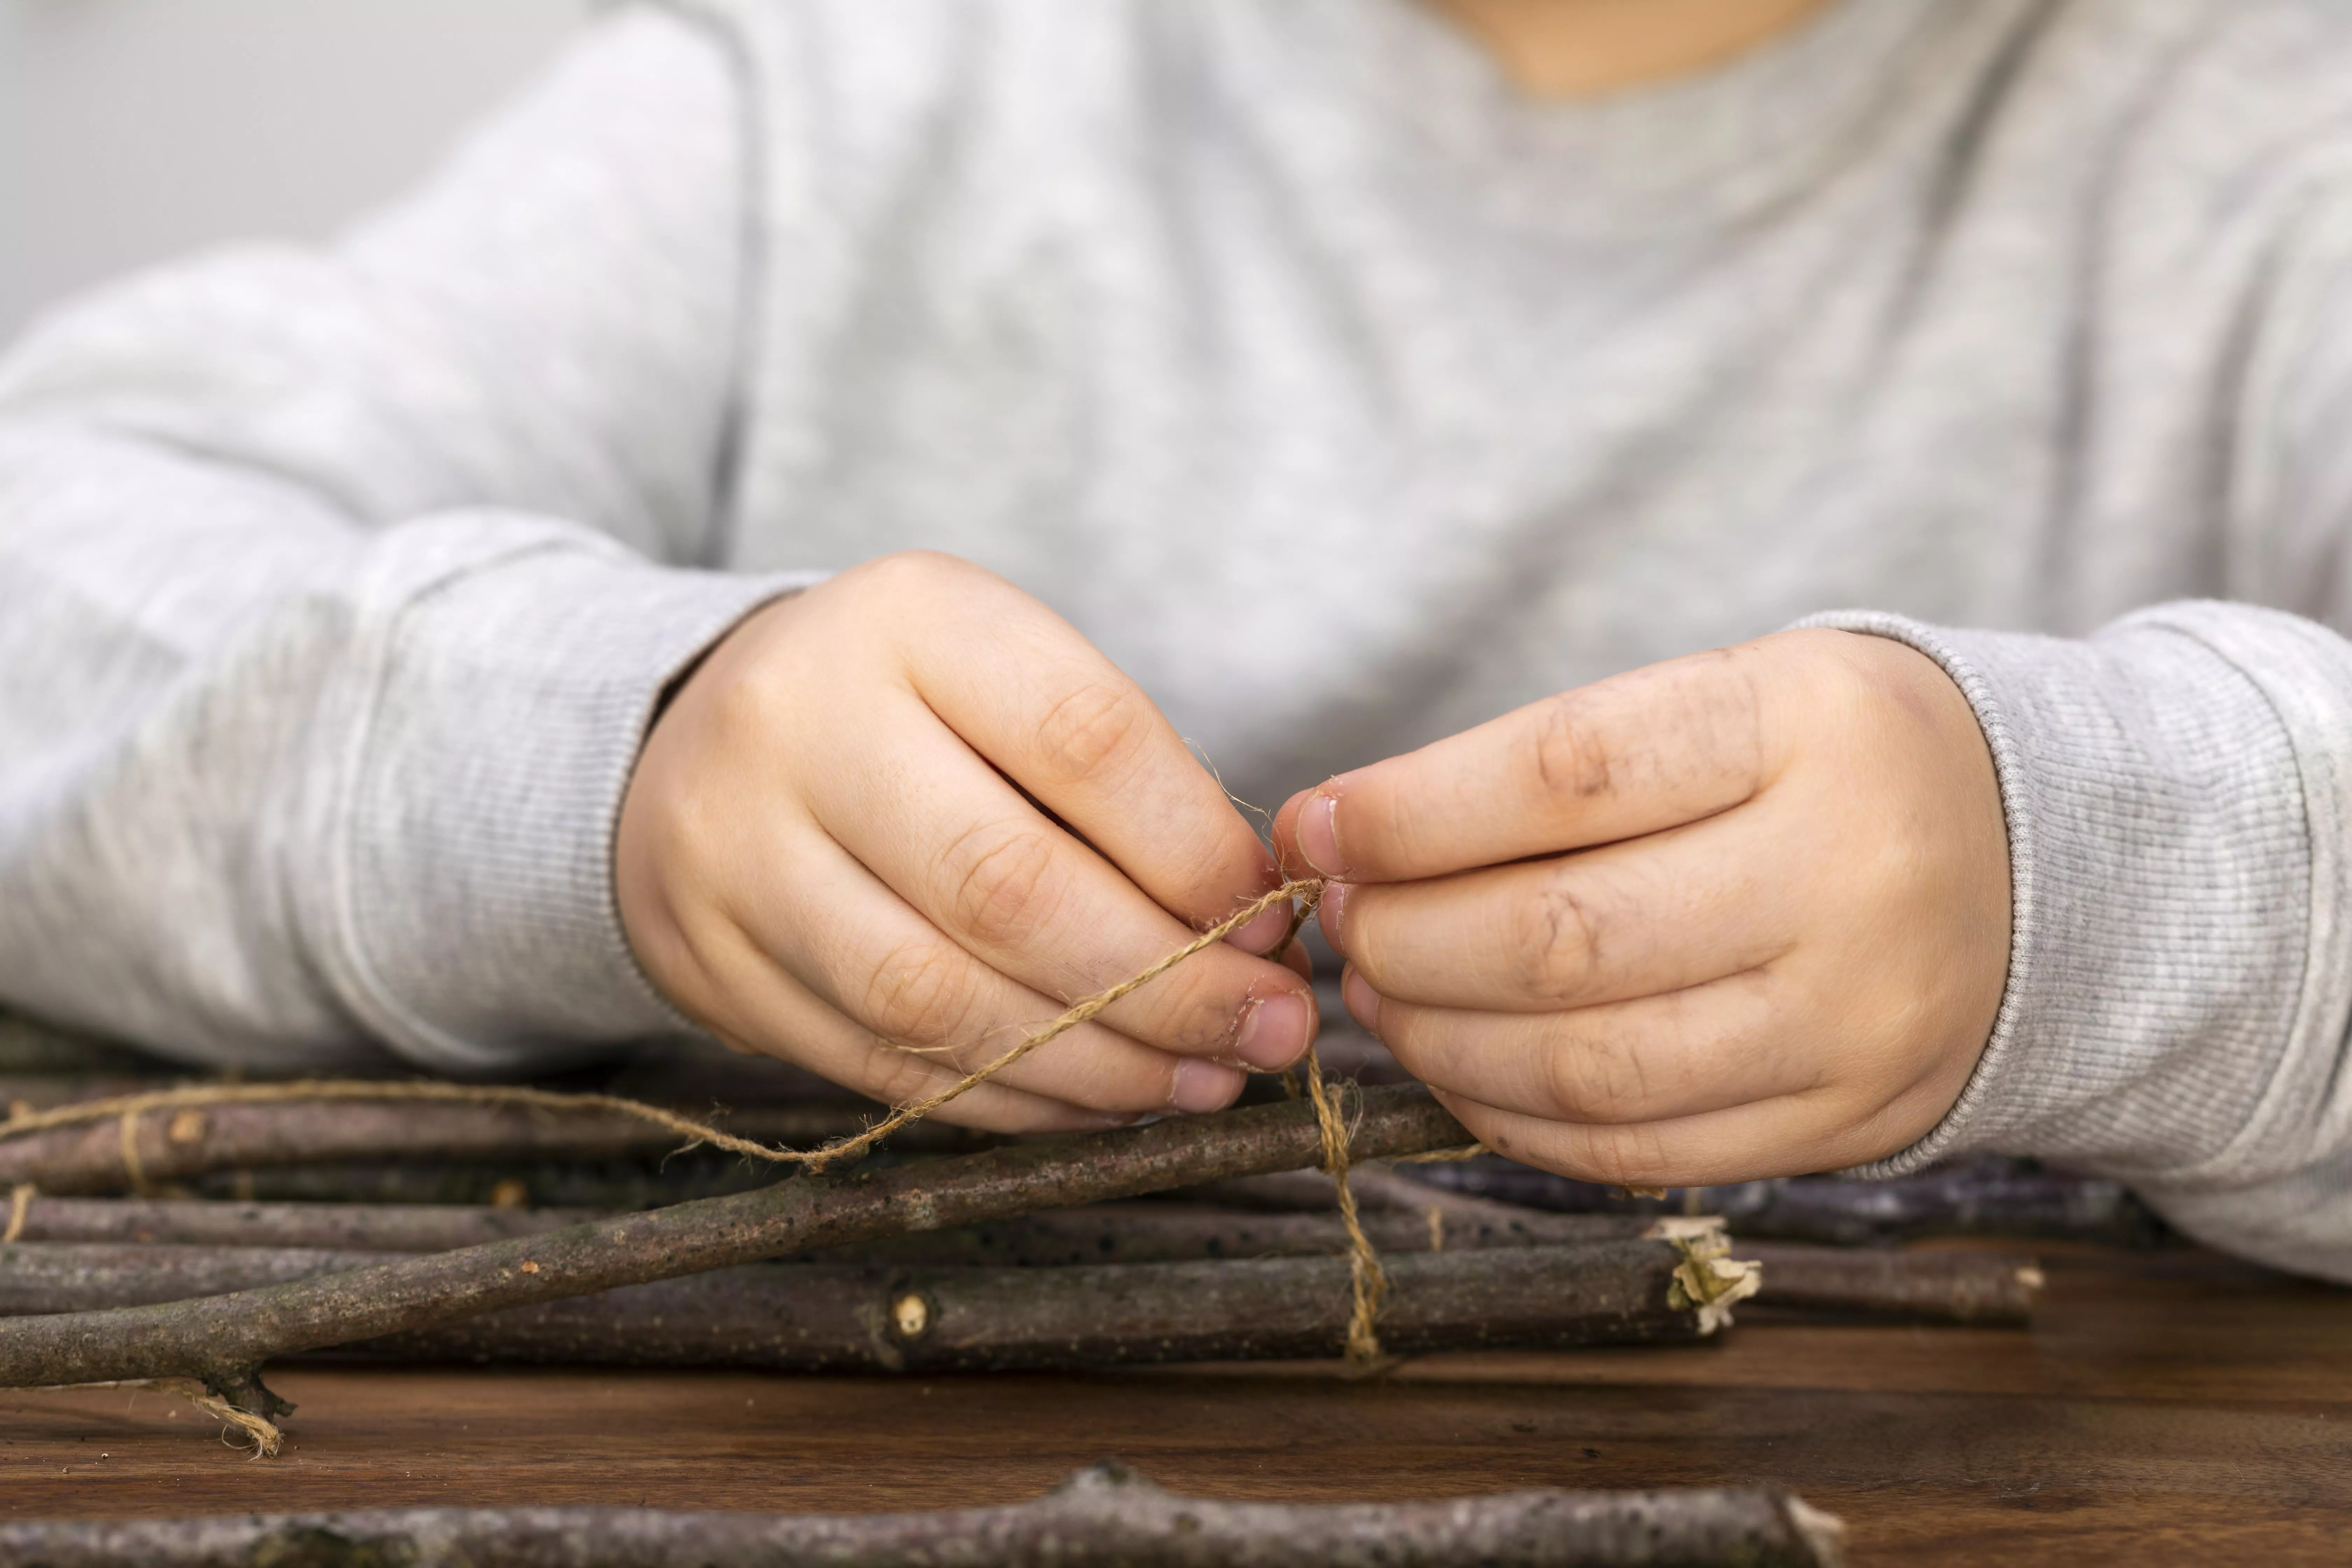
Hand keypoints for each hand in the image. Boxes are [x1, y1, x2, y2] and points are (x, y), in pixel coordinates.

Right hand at [618, 551, 1315, 1131]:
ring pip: (938, 998)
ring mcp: (740, 853)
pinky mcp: (713, 966)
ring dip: (1097, 1062)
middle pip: (1008, 887)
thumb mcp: (1008, 679)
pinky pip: (884, 1064)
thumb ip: (1126, 783)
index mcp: (907, 621)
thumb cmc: (910, 711)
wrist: (697, 736)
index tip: (1274, 919)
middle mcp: (804, 725)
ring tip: (1203, 1080)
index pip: (1084, 740)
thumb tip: (1252, 927)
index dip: (1196, 850)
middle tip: (1269, 1029)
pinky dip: (1012, 1099)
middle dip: (1166, 982)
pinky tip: (1101, 1099)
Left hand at [1272, 630, 2009, 1184]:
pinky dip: (1513, 1119)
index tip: (1320, 828)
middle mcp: (1849, 876)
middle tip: (1345, 922)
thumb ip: (1553, 768)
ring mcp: (1856, 1017)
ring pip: (1587, 1064)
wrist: (2042, 859)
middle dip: (1406, 939)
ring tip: (1383, 995)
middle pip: (1561, 936)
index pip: (1565, 776)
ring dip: (1440, 1038)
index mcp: (1811, 726)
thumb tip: (1353, 840)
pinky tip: (1460, 1068)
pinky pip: (1638, 1149)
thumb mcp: (1729, 700)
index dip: (1410, 814)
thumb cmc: (1827, 762)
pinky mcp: (1847, 1120)